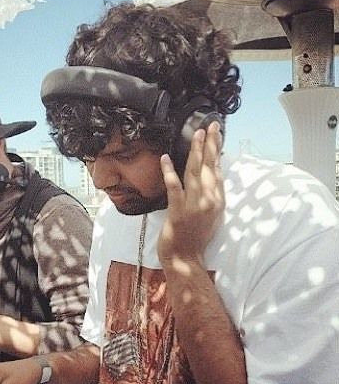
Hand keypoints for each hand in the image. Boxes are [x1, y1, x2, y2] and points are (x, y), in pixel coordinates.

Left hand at [158, 121, 223, 269]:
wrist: (186, 258)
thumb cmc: (195, 237)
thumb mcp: (210, 215)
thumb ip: (211, 195)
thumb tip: (210, 175)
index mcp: (217, 200)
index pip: (219, 170)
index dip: (217, 151)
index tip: (216, 134)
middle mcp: (209, 200)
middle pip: (210, 167)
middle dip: (210, 144)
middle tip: (210, 125)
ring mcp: (194, 205)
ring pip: (196, 173)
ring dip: (196, 151)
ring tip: (196, 134)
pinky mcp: (178, 211)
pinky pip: (174, 187)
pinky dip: (169, 171)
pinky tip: (165, 158)